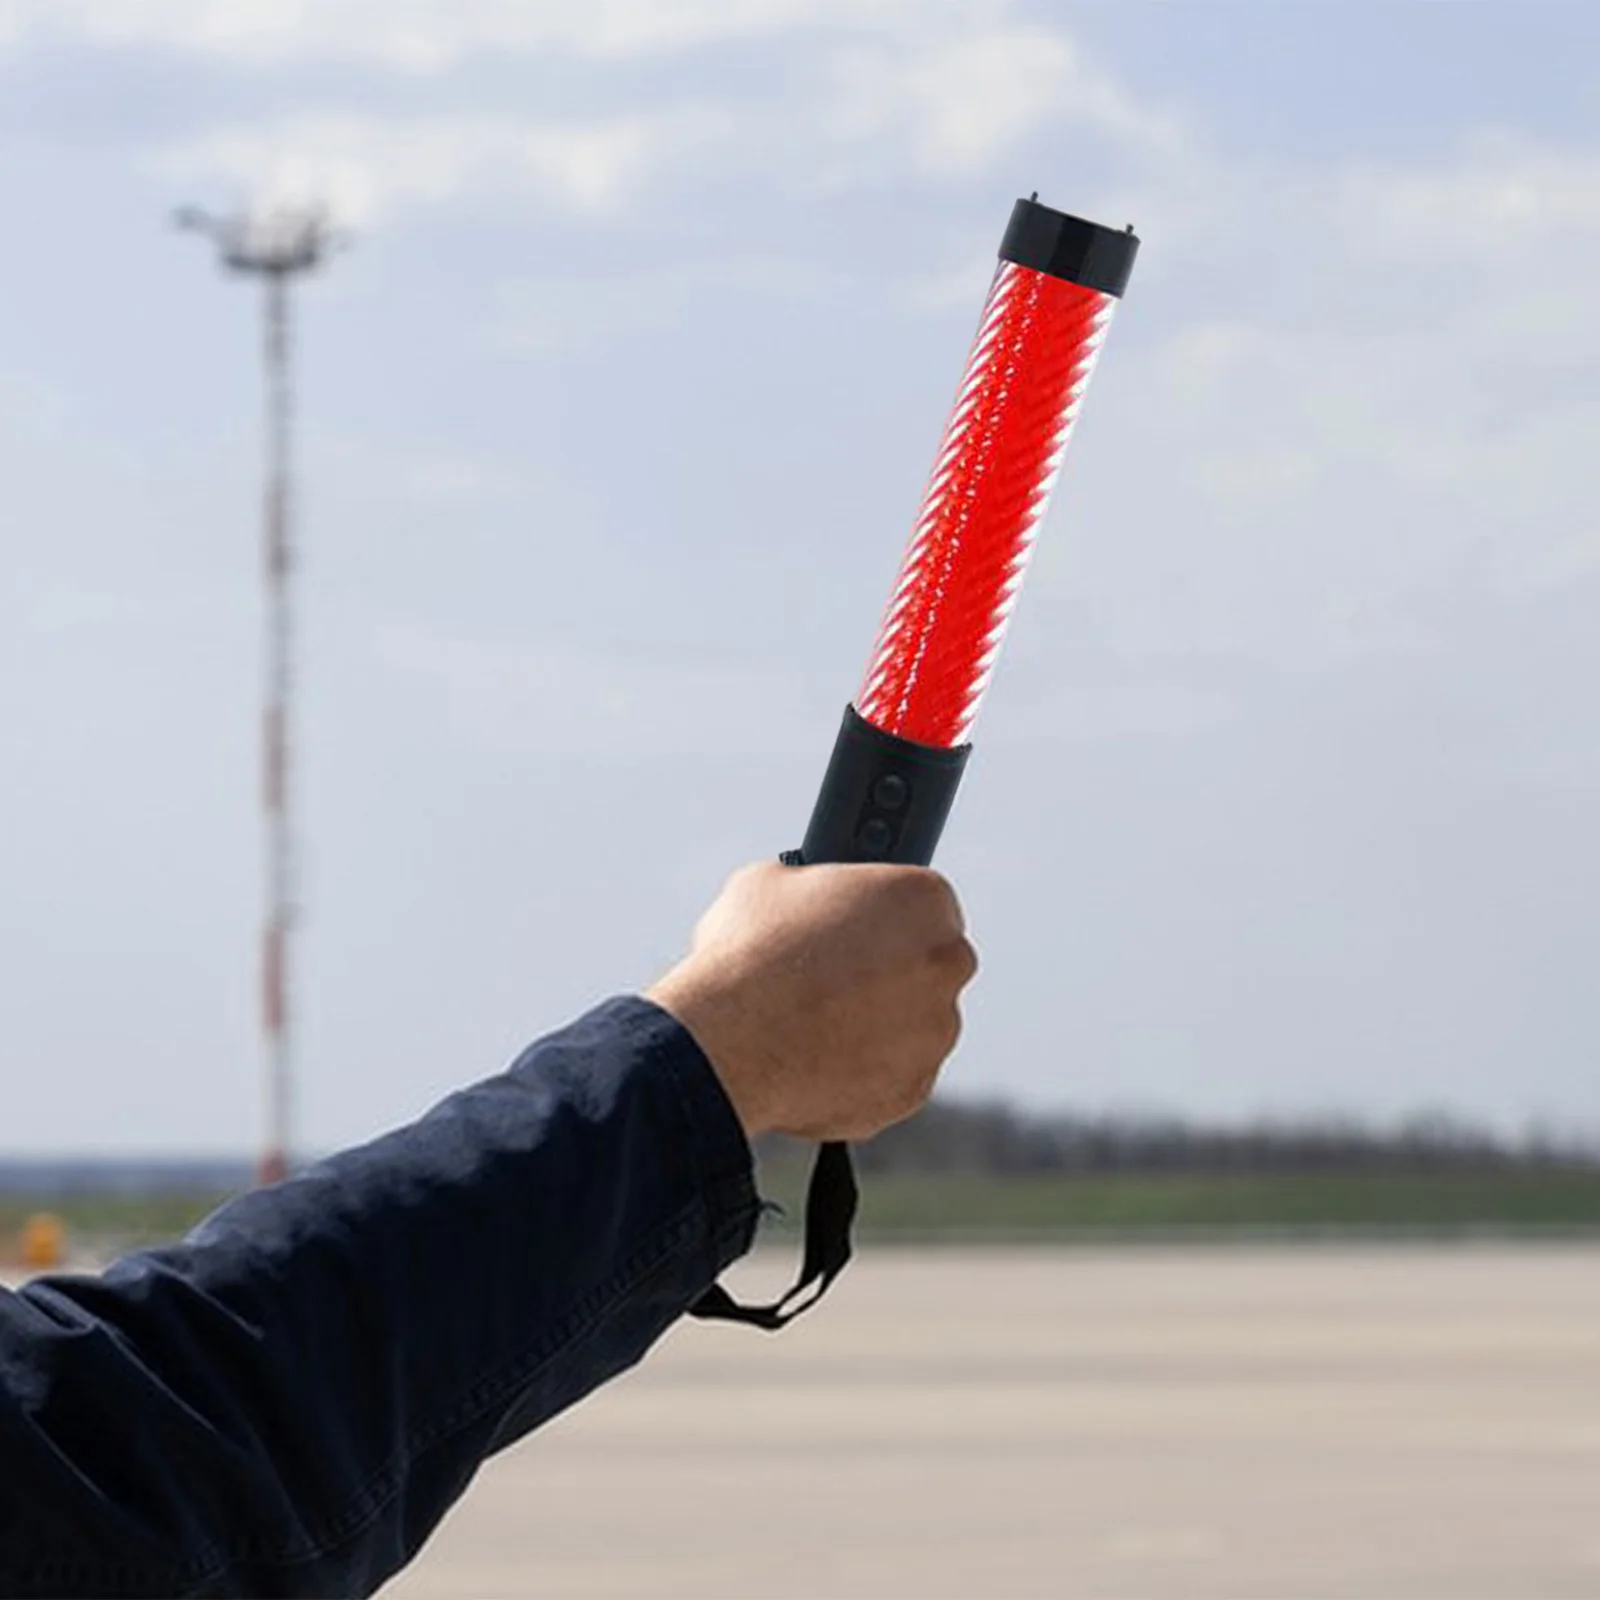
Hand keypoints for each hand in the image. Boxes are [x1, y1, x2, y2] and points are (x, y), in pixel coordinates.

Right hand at [647, 861, 976, 1141]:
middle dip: (893, 971)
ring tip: (814, 1024)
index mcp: (923, 900)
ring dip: (880, 1024)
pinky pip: (894, 1076)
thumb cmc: (749, 953)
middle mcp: (945, 965)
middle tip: (835, 977)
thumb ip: (811, 888)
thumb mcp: (770, 884)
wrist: (729, 1040)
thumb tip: (800, 903)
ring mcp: (935, 1033)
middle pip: (930, 964)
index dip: (884, 915)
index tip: (854, 929)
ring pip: (916, 1025)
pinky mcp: (913, 1089)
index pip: (922, 901)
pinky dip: (864, 1072)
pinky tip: (814, 1060)